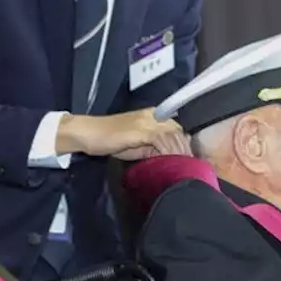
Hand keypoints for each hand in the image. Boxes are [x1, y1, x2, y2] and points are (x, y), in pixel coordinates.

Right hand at [61, 109, 191, 160]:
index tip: (190, 157)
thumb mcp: (136, 145)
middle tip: (191, 165)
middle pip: (177, 130)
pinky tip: (171, 160)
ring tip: (184, 165)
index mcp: (153, 116)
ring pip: (171, 134)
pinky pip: (160, 139)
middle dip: (185, 148)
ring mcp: (146, 121)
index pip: (176, 127)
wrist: (88, 133)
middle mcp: (152, 115)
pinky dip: (168, 150)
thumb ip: (152, 148)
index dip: (184, 142)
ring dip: (179, 151)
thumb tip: (168, 157)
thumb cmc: (109, 140)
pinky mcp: (140, 129)